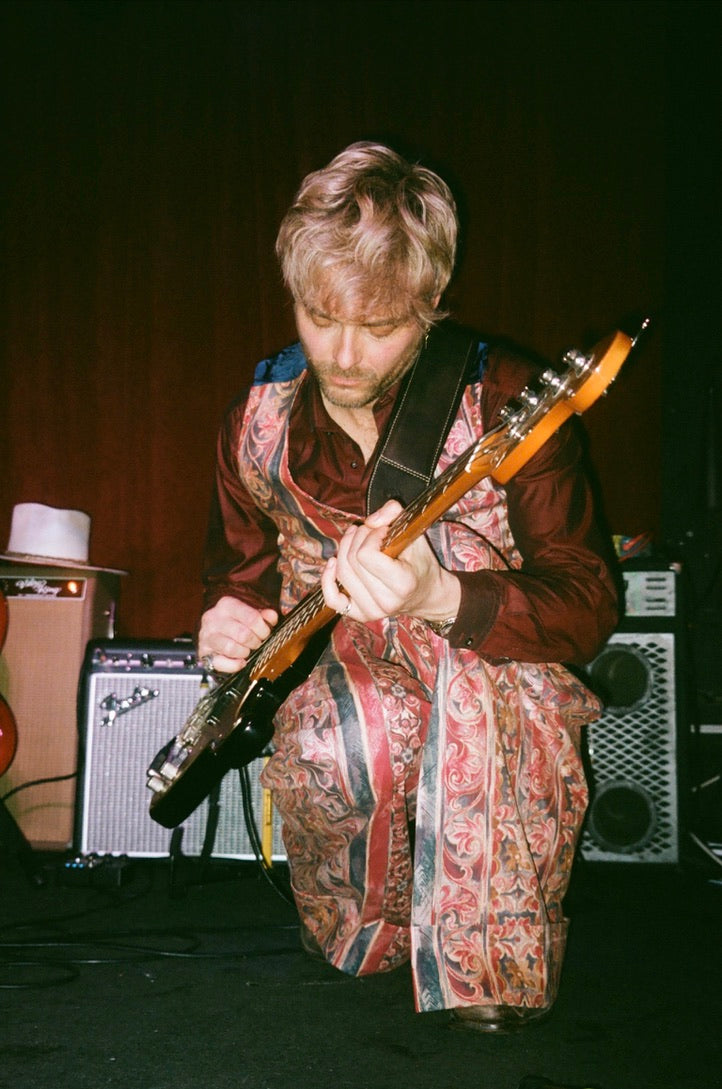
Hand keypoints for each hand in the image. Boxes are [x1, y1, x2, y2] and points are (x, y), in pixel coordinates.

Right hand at [197, 596, 277, 672]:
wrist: (213, 630)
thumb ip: (263, 615)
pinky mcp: (203, 653)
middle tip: (257, 643)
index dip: (263, 629)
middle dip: (255, 642)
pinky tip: (240, 661)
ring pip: (230, 648)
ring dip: (244, 652)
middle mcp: (213, 618)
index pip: (252, 618)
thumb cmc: (234, 621)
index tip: (265, 633)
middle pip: (242, 634)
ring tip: (247, 650)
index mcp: (226, 604)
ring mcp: (206, 636)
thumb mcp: (249, 612)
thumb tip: (272, 617)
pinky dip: (234, 665)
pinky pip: (220, 663)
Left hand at [320, 500, 460, 623]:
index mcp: (403, 583)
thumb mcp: (415, 534)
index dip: (370, 535)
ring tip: (357, 540)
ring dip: (344, 550)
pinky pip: (333, 599)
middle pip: (351, 561)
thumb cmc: (421, 563)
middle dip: (357, 538)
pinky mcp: (361, 615)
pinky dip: (328, 579)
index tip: (383, 531)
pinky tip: (333, 563)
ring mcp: (373, 611)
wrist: (428, 594)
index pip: (366, 554)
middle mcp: (387, 601)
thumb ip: (395, 514)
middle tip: (370, 532)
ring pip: (341, 574)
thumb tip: (370, 521)